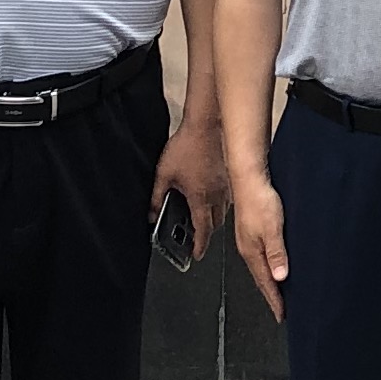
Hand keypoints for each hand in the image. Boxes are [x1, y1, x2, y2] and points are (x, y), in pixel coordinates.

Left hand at [151, 114, 227, 265]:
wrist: (207, 125)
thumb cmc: (187, 146)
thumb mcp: (164, 174)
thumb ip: (156, 197)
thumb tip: (151, 214)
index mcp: (200, 198)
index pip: (203, 231)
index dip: (199, 246)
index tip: (196, 254)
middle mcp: (217, 195)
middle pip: (216, 224)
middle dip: (207, 233)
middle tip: (197, 236)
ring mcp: (226, 186)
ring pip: (224, 211)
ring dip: (215, 218)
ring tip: (202, 216)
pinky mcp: (230, 175)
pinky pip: (228, 197)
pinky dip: (220, 203)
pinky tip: (210, 195)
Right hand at [229, 172, 288, 322]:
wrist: (249, 176)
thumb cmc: (259, 198)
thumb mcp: (273, 228)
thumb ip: (277, 253)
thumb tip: (280, 277)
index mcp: (251, 251)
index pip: (264, 282)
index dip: (274, 299)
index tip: (281, 314)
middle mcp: (248, 248)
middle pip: (260, 277)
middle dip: (271, 294)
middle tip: (280, 308)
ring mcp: (249, 238)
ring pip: (260, 265)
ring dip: (270, 279)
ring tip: (279, 291)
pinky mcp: (252, 229)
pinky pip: (261, 253)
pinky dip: (269, 263)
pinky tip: (275, 261)